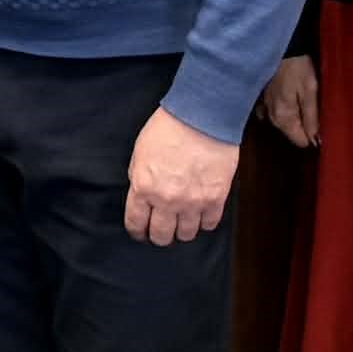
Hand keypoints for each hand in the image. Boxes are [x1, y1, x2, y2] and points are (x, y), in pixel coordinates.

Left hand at [123, 105, 239, 246]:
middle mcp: (167, 200)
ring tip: (183, 221)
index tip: (141, 233)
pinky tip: (201, 212)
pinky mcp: (216, 199)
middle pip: (161, 236)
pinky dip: (204, 221)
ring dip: (183, 230)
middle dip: (159, 235)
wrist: (201, 115)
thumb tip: (142, 196)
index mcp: (144, 187)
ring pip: (186, 235)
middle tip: (162, 229)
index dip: (138, 231)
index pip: (136, 223)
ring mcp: (193, 202)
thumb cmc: (169, 128)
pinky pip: (209, 224)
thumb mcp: (140, 152)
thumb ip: (139, 178)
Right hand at [258, 55, 321, 148]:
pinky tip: (290, 100)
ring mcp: (266, 109)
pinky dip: (284, 111)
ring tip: (304, 99)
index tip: (320, 122)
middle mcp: (272, 117)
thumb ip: (312, 118)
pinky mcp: (263, 100)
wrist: (282, 49)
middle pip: (293, 133)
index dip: (313, 135)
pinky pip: (275, 114)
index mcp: (284, 118)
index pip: (300, 141)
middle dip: (305, 125)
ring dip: (296, 116)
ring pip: (285, 124)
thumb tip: (316, 141)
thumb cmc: (299, 69)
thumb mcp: (310, 92)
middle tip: (313, 106)